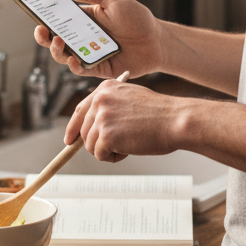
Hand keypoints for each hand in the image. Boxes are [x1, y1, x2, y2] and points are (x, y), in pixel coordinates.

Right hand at [34, 0, 163, 78]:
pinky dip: (73, 65)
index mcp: (83, 20)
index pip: (58, 19)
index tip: (34, 11)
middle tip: (41, 30)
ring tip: (57, 41)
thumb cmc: (137, 18)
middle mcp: (83, 38)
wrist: (157, 40)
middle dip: (43, 36)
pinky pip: (80, 69)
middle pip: (55, 39)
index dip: (44, 17)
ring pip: (63, 56)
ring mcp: (89, 54)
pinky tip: (73, 59)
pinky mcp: (97, 68)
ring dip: (56, 50)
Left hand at [64, 78, 184, 161]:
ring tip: (130, 141)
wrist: (176, 120)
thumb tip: (90, 127)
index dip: (73, 128)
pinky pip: (100, 155)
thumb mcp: (129, 99)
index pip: (80, 110)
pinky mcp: (106, 135)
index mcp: (105, 88)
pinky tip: (131, 147)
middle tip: (123, 141)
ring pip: (90, 146)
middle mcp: (100, 99)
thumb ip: (109, 107)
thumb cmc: (160, 114)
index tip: (69, 140)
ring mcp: (102, 117)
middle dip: (100, 142)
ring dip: (108, 150)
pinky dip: (114, 157)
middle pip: (84, 132)